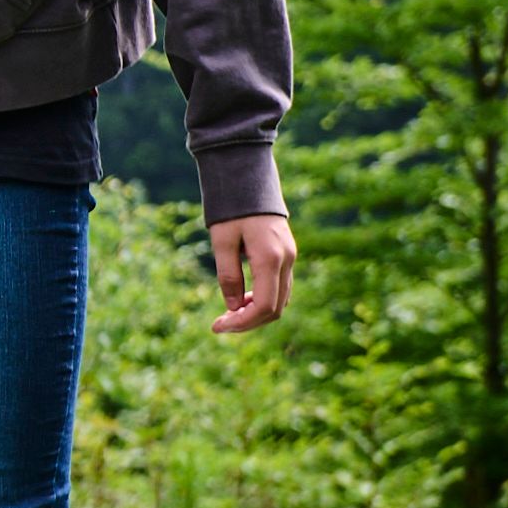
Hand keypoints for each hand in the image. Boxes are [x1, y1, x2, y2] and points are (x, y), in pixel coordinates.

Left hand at [208, 212, 296, 334]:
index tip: (217, 327)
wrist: (249, 179)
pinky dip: (263, 299)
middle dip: (247, 322)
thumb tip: (232, 307)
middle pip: (274, 308)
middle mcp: (287, 260)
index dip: (241, 323)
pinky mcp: (288, 254)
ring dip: (255, 312)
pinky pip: (280, 287)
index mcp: (270, 258)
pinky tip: (241, 299)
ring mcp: (290, 257)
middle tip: (219, 325)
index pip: (263, 306)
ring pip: (280, 300)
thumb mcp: (221, 241)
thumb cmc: (231, 208)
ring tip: (227, 314)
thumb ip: (228, 275)